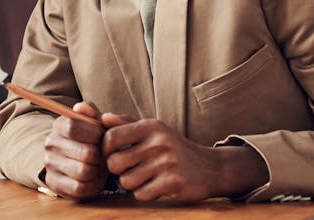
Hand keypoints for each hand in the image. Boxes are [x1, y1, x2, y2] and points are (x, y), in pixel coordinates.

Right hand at [42, 101, 107, 199]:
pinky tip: (92, 178)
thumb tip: (80, 107)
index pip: (73, 127)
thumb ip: (91, 112)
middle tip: (101, 154)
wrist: (81, 160)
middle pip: (85, 152)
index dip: (94, 134)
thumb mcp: (94, 123)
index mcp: (59, 124)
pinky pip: (79, 188)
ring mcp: (50, 164)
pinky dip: (91, 185)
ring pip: (83, 171)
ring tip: (97, 166)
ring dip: (96, 171)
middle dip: (99, 155)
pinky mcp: (54, 184)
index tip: (101, 136)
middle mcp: (50, 143)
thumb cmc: (91, 139)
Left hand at [100, 114, 266, 201]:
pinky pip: (141, 194)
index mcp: (150, 126)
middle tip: (128, 169)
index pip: (111, 137)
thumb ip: (126, 123)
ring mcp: (166, 163)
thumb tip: (102, 118)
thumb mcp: (154, 130)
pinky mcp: (173, 183)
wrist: (211, 167)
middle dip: (118, 170)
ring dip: (132, 183)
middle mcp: (158, 142)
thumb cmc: (174, 147)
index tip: (112, 154)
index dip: (105, 149)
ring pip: (126, 182)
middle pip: (114, 163)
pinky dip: (145, 194)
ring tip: (144, 177)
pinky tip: (155, 186)